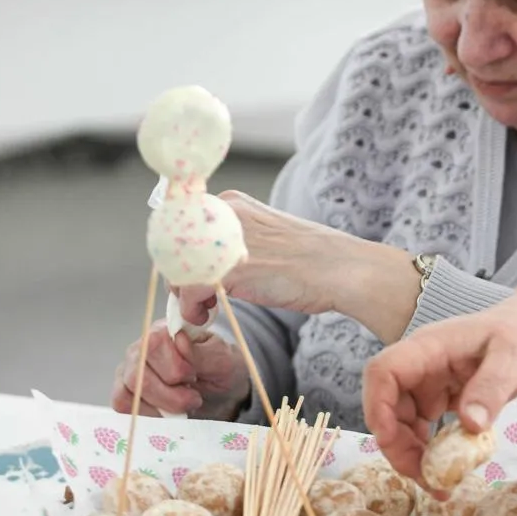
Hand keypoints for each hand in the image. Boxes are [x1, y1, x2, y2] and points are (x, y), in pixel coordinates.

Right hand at [110, 325, 248, 418]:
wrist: (222, 394)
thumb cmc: (220, 371)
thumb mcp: (223, 360)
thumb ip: (202, 352)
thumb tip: (179, 339)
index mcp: (165, 332)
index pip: (153, 343)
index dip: (174, 366)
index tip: (193, 376)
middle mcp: (141, 349)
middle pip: (138, 374)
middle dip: (170, 394)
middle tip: (194, 398)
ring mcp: (129, 372)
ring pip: (129, 393)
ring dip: (161, 406)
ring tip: (184, 406)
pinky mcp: (125, 394)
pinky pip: (123, 407)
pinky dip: (148, 415)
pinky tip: (168, 414)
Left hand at [173, 191, 371, 324]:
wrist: (341, 269)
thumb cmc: (311, 258)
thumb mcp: (266, 236)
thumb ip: (234, 241)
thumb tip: (200, 265)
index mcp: (232, 202)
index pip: (183, 228)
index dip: (182, 257)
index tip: (191, 277)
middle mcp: (223, 214)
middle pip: (175, 248)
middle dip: (181, 277)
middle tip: (199, 296)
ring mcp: (225, 241)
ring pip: (178, 270)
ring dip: (185, 294)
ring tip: (205, 307)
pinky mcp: (230, 269)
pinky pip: (189, 291)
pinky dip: (192, 308)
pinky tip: (206, 314)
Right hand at [363, 291, 516, 481]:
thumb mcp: (515, 359)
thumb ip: (491, 388)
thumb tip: (470, 425)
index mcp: (430, 346)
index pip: (384, 372)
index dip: (378, 408)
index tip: (392, 443)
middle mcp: (424, 364)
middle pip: (389, 405)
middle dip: (398, 445)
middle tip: (427, 479)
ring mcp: (433, 380)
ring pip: (405, 421)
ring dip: (413, 453)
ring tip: (439, 484)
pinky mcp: (446, 395)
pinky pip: (427, 425)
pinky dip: (432, 449)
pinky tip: (450, 469)